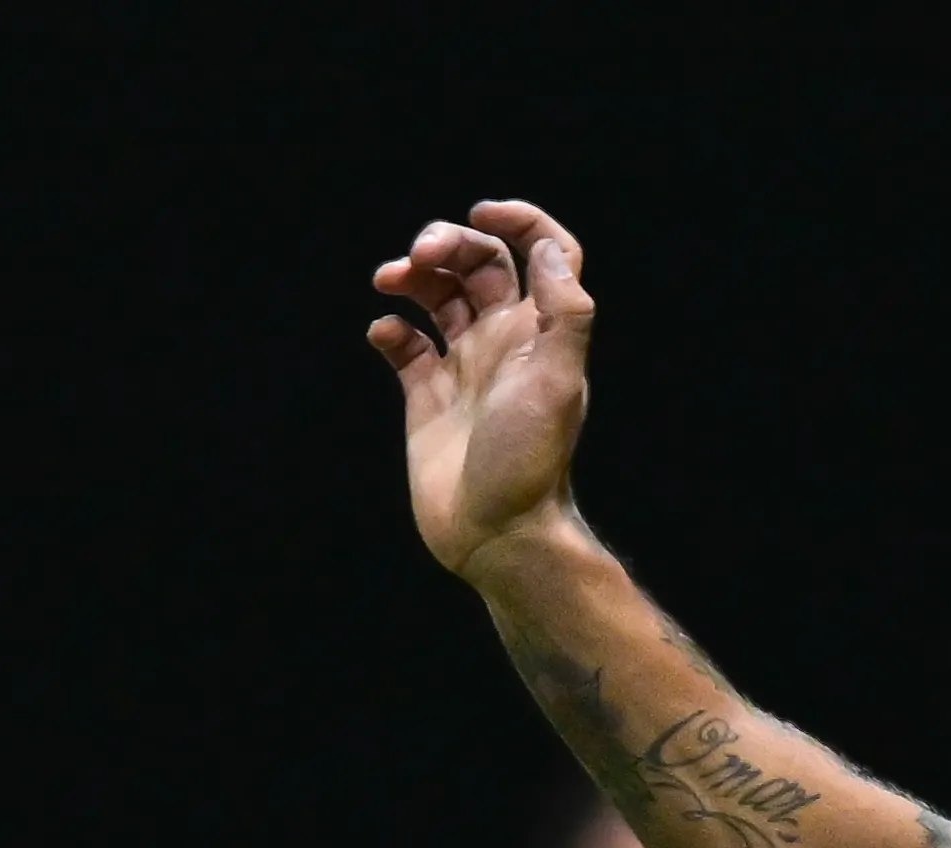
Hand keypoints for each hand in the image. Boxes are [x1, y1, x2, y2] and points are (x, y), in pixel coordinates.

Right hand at [370, 200, 599, 575]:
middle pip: (479, 264)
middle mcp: (504, 343)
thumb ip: (564, 313)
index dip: (521, 221)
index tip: (481, 211)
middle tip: (420, 255)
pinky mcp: (427, 397)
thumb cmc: (530, 460)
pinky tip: (387, 336)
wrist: (497, 533)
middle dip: (447, 242)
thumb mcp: (558, 382)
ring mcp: (465, 369)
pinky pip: (404, 346)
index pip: (544, 254)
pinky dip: (390, 328)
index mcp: (539, 332)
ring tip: (391, 280)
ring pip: (438, 297)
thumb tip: (548, 248)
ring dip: (413, 275)